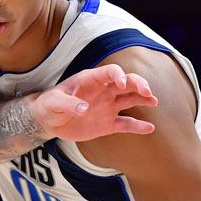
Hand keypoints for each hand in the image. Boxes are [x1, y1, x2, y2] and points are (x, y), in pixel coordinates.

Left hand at [31, 64, 156, 141]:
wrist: (47, 121)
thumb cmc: (48, 105)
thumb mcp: (53, 103)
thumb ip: (68, 104)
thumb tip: (84, 109)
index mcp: (90, 80)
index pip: (110, 72)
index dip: (118, 75)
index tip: (122, 83)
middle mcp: (103, 91)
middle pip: (126, 83)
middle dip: (138, 84)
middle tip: (148, 92)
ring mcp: (107, 107)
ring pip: (130, 100)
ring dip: (143, 99)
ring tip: (153, 101)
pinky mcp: (108, 124)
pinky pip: (126, 124)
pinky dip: (138, 126)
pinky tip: (149, 128)